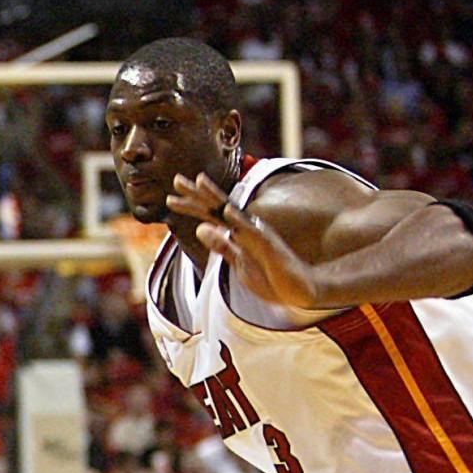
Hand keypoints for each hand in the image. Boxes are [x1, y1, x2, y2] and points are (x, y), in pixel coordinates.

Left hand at [166, 173, 315, 309]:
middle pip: (219, 207)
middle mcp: (249, 229)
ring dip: (216, 197)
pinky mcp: (269, 248)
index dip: (193, 205)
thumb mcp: (240, 263)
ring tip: (200, 181)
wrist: (302, 292)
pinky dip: (238, 221)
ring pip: (234, 212)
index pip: (213, 216)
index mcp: (240, 234)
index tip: (170, 197)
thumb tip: (201, 229)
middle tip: (177, 180)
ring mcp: (259, 236)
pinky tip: (226, 212)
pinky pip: (252, 233)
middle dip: (198, 193)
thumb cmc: (272, 277)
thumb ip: (222, 246)